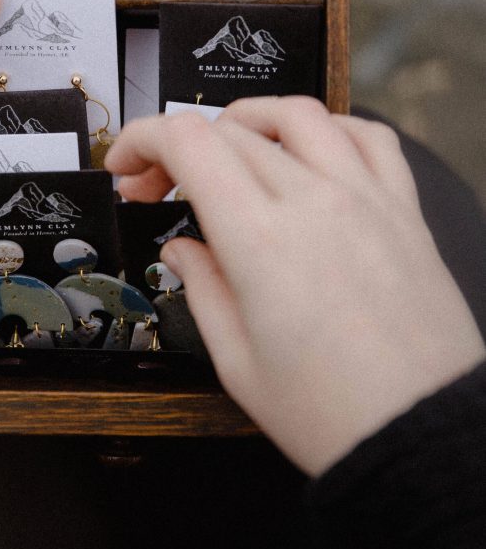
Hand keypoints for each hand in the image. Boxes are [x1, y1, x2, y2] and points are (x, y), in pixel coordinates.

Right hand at [105, 97, 485, 474]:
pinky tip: (308, 151)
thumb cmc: (331, 414)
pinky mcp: (403, 210)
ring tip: (225, 148)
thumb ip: (200, 287)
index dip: (141, 140)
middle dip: (177, 148)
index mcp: (260, 240)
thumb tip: (181, 248)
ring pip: (298, 114)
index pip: (188, 144)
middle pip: (229, 131)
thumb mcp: (236, 362)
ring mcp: (365, 199)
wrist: (422, 435)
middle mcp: (314, 202)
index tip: (125, 167)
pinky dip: (328, 127)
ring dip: (246, 120)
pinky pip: (368, 137)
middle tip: (159, 188)